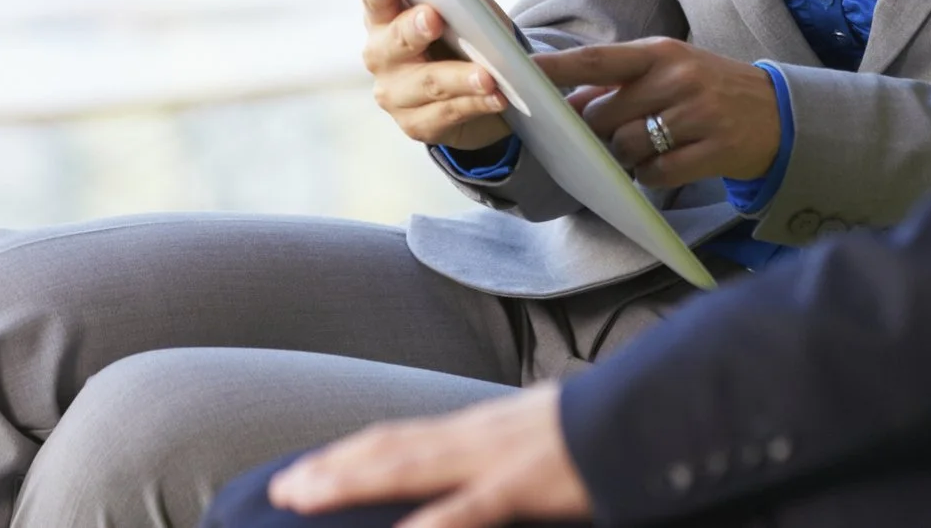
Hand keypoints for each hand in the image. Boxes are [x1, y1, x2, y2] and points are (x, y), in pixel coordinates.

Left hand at [267, 385, 589, 525]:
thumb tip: (470, 474)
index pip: (403, 436)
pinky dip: (427, 525)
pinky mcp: (523, 484)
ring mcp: (496, 457)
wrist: (650, 413)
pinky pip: (467, 509)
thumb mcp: (540, 438)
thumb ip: (500, 454)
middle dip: (332, 468)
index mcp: (481, 426)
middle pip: (391, 447)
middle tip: (280, 488)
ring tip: (303, 499)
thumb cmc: (601, 433)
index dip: (352, 452)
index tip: (307, 468)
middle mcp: (477, 433)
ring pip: (409, 466)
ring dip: (350, 480)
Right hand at [359, 0, 509, 150]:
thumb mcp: (465, 10)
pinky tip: (498, 97)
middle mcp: (380, 55)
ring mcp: (394, 94)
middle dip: (413, 29)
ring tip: (487, 76)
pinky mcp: (416, 124)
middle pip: (394, 41)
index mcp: (385, 17)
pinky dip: (476, 103)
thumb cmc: (465, 36)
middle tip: (432, 18)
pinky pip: (448, 113)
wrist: (477, 87)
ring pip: (428, 83)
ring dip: (459, 77)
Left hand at [534, 38, 780, 187]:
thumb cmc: (710, 89)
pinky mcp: (716, 151)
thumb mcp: (670, 70)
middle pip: (606, 115)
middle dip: (595, 133)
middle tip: (608, 135)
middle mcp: (679, 79)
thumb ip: (620, 82)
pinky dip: (652, 177)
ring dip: (625, 157)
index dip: (557, 68)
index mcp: (661, 53)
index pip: (597, 60)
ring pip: (629, 148)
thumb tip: (567, 105)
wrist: (778, 114)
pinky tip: (669, 164)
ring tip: (648, 147)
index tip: (522, 73)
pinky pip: (658, 175)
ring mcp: (699, 115)